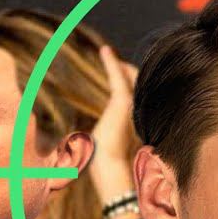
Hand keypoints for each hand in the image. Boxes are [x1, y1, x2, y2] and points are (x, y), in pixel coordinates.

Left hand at [88, 45, 139, 204]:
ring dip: (120, 66)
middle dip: (128, 72)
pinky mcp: (123, 101)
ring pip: (132, 77)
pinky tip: (104, 51)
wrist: (110, 167)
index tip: (119, 74)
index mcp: (136, 121)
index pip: (136, 97)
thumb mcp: (104, 147)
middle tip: (116, 62)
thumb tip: (78, 141)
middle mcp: (139, 111)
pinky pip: (118, 76)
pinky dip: (111, 63)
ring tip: (107, 55)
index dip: (130, 85)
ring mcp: (134, 105)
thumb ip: (100, 137)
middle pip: (138, 84)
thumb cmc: (106, 164)